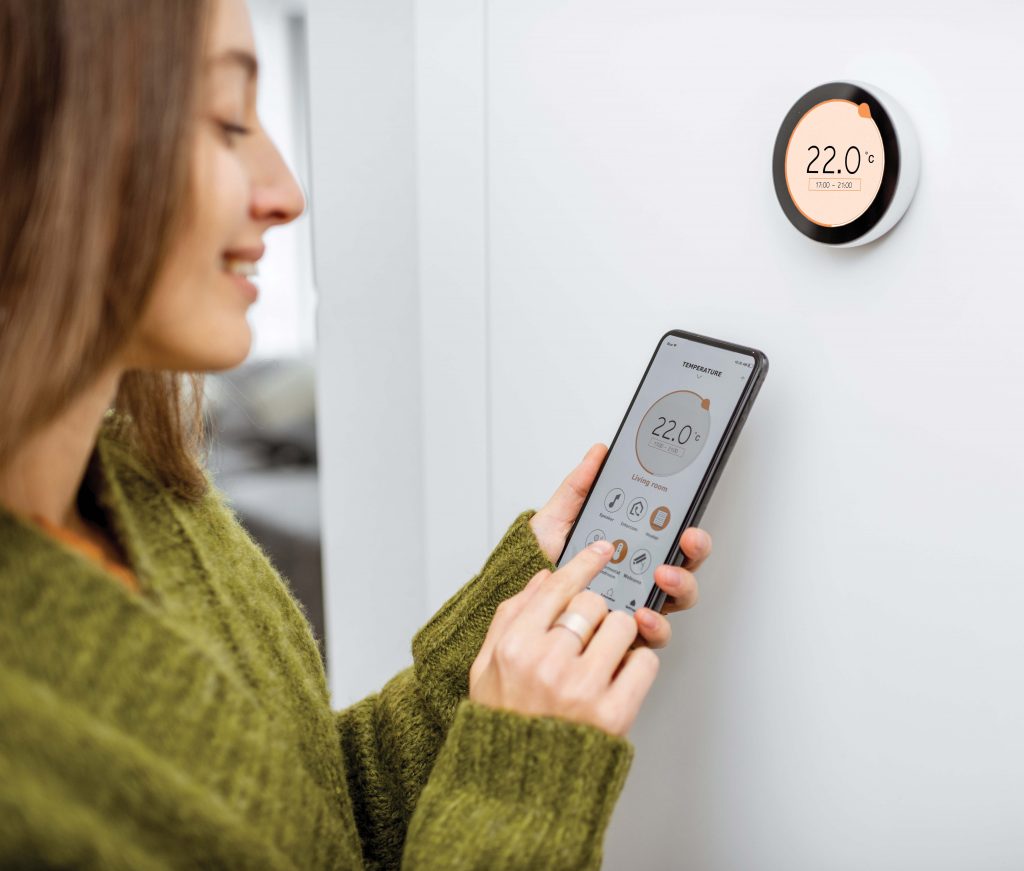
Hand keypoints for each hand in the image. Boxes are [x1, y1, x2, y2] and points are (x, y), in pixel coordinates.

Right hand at [469, 540, 656, 736]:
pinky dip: (637, 665)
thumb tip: (544, 578)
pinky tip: (617, 678)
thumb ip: (511, 616)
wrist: (517, 789)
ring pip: (624, 627)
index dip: (584, 563)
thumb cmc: (503, 724)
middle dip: (598, 612)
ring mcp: (582, 689)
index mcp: (514, 647)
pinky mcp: (614, 714)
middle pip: (594, 603)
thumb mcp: (486, 666)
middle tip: (591, 630)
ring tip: (604, 656)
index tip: (601, 551)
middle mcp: (547, 663)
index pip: (557, 587)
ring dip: (620, 636)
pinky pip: (644, 662)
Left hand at [529, 443, 711, 649]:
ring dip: (679, 587)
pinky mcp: (624, 632)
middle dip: (693, 554)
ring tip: (661, 577)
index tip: (688, 524)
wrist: (517, 592)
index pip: (673, 538)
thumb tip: (599, 453)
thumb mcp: (559, 517)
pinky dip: (655, 627)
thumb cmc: (540, 558)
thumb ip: (580, 486)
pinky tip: (641, 616)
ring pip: (676, 600)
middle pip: (684, 566)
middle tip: (684, 543)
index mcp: (632, 545)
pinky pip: (652, 636)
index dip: (689, 532)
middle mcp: (640, 575)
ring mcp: (635, 602)